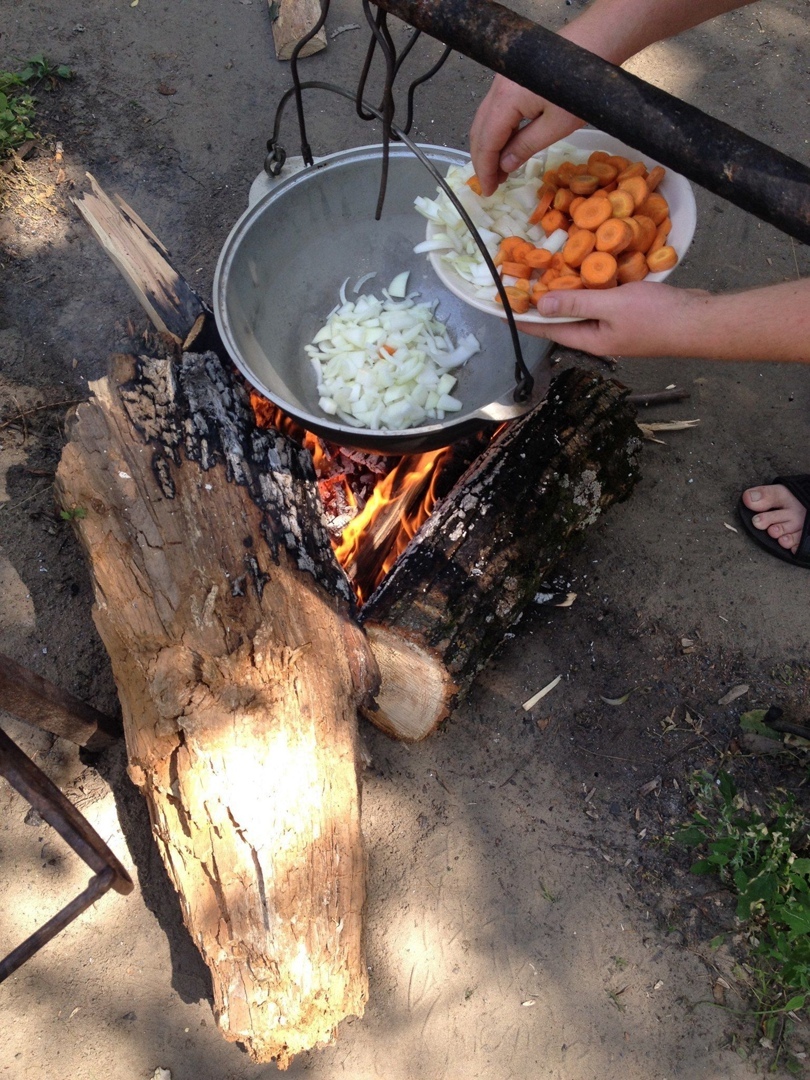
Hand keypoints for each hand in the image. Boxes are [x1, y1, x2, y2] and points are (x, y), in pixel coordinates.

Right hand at [469, 75, 583, 195]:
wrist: (597, 42)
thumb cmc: (581, 88)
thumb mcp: (556, 126)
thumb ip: (526, 146)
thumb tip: (504, 165)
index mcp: (506, 100)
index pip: (486, 142)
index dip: (485, 170)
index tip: (488, 191)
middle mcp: (498, 88)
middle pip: (480, 131)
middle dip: (483, 160)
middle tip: (491, 184)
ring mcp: (504, 80)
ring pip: (485, 120)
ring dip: (489, 146)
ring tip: (499, 170)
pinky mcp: (514, 77)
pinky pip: (496, 109)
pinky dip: (497, 131)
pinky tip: (507, 145)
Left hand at [520, 282, 710, 356]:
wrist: (700, 321)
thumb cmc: (657, 317)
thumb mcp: (611, 306)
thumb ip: (576, 303)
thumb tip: (540, 305)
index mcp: (590, 340)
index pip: (547, 330)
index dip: (523, 317)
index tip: (501, 306)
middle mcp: (598, 335)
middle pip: (563, 318)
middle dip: (542, 301)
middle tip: (522, 280)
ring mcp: (615, 325)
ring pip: (584, 305)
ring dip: (568, 288)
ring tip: (547, 270)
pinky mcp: (631, 312)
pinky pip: (603, 296)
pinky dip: (593, 282)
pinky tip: (589, 266)